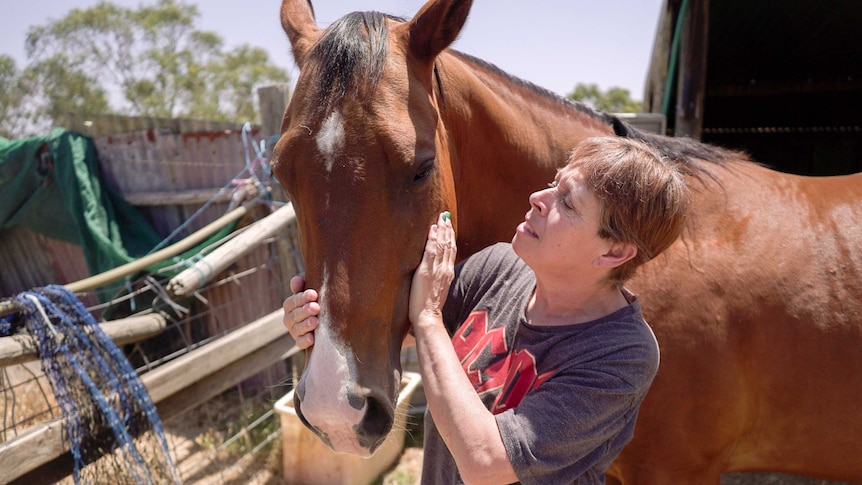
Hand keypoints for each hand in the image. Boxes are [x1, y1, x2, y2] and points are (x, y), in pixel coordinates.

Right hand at [282, 275, 319, 348]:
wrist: (327, 319)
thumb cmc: (317, 301)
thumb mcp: (310, 293)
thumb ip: (301, 286)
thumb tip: (296, 280)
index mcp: (290, 305)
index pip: (292, 302)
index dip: (302, 297)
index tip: (314, 294)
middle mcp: (289, 319)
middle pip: (295, 315)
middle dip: (305, 311)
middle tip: (316, 307)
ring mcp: (295, 331)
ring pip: (297, 329)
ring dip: (306, 325)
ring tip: (316, 321)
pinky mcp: (301, 342)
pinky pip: (300, 343)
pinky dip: (305, 341)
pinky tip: (312, 338)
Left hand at [409, 212, 455, 328]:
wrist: (428, 317)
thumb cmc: (429, 306)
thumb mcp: (437, 289)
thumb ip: (438, 278)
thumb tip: (435, 272)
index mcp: (447, 273)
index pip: (450, 251)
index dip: (450, 237)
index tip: (448, 226)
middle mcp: (445, 269)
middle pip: (448, 245)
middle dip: (447, 230)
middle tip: (445, 216)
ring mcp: (436, 270)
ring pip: (442, 245)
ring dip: (441, 230)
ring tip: (440, 218)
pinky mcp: (426, 271)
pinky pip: (431, 251)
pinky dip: (433, 239)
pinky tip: (432, 229)